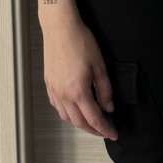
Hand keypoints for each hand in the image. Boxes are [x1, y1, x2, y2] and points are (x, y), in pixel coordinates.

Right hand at [43, 21, 118, 137]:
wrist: (60, 28)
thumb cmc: (81, 42)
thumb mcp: (99, 66)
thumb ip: (105, 90)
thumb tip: (109, 108)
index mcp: (78, 91)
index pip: (94, 118)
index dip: (105, 129)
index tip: (113, 134)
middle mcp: (63, 94)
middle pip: (79, 122)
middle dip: (93, 130)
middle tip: (105, 130)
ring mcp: (54, 90)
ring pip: (66, 117)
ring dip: (79, 122)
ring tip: (91, 120)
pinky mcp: (48, 84)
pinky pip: (57, 106)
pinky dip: (67, 113)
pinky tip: (75, 108)